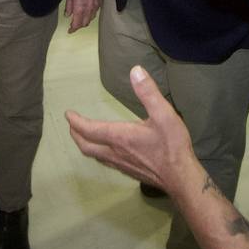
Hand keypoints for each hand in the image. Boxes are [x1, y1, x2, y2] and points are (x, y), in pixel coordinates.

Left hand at [64, 0, 103, 32]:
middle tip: (74, 25)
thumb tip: (68, 14)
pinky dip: (91, 14)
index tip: (70, 30)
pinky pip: (96, 12)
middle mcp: (88, 10)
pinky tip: (88, 11)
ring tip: (81, 19)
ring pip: (91, 18)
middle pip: (85, 23)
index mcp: (79, 9)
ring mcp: (95, 6)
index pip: (77, 25)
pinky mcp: (99, 2)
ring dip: (86, 20)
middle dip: (79, 26)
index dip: (73, 29)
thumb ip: (69, 7)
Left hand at [67, 65, 202, 194]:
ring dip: (85, 144)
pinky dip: (98, 153)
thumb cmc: (172, 145)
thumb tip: (135, 71)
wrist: (180, 177)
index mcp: (119, 136)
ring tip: (83, 136)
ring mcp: (120, 164)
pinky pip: (105, 161)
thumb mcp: (164, 114)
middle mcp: (115, 152)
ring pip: (94, 155)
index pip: (89, 129)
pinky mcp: (128, 171)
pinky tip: (106, 151)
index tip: (68, 114)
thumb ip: (148, 92)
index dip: (76, 121)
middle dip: (76, 134)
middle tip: (71, 125)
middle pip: (86, 145)